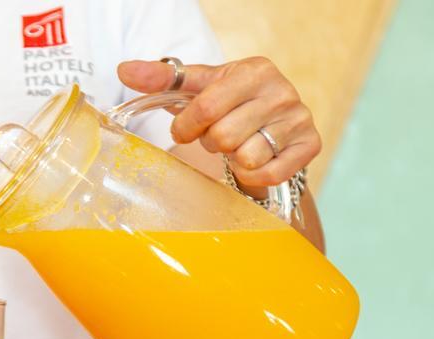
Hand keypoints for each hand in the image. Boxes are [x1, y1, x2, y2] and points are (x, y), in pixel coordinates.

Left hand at [118, 56, 320, 187]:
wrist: (271, 128)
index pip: (206, 108)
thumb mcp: (198, 88)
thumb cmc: (229, 105)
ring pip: (246, 157)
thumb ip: (162, 78)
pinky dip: (252, 175)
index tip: (186, 129)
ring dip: (232, 159)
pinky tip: (252, 162)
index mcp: (254, 70)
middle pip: (224, 137)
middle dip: (212, 143)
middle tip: (218, 137)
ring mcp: (299, 118)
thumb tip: (123, 70)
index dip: (187, 127)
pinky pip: (268, 173)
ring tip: (237, 145)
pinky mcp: (310, 145)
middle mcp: (282, 91)